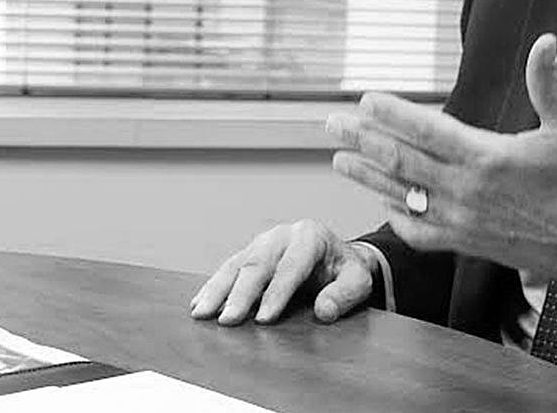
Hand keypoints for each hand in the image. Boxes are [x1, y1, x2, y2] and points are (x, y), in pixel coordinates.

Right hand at [190, 220, 377, 324]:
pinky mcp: (249, 254)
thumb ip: (344, 294)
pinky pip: (228, 269)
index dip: (277, 293)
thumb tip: (324, 311)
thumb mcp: (358, 281)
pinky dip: (212, 287)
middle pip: (258, 262)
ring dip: (217, 290)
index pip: (292, 265)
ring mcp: (262, 243)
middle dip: (241, 293)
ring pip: (236, 264)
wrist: (337, 257)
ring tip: (202, 313)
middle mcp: (282, 236)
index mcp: (310, 236)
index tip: (264, 319)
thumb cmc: (345, 270)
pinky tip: (199, 304)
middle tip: (228, 320)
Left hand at [327, 33, 556, 301]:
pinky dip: (396, 215)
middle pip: (402, 161)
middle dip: (363, 140)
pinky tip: (382, 201)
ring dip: (367, 176)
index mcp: (487, 158)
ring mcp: (461, 220)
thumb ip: (549, 84)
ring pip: (402, 195)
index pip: (426, 131)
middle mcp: (466, 191)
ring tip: (337, 160)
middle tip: (333, 123)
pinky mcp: (465, 243)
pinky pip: (419, 230)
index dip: (392, 115)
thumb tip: (545, 40)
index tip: (366, 100)